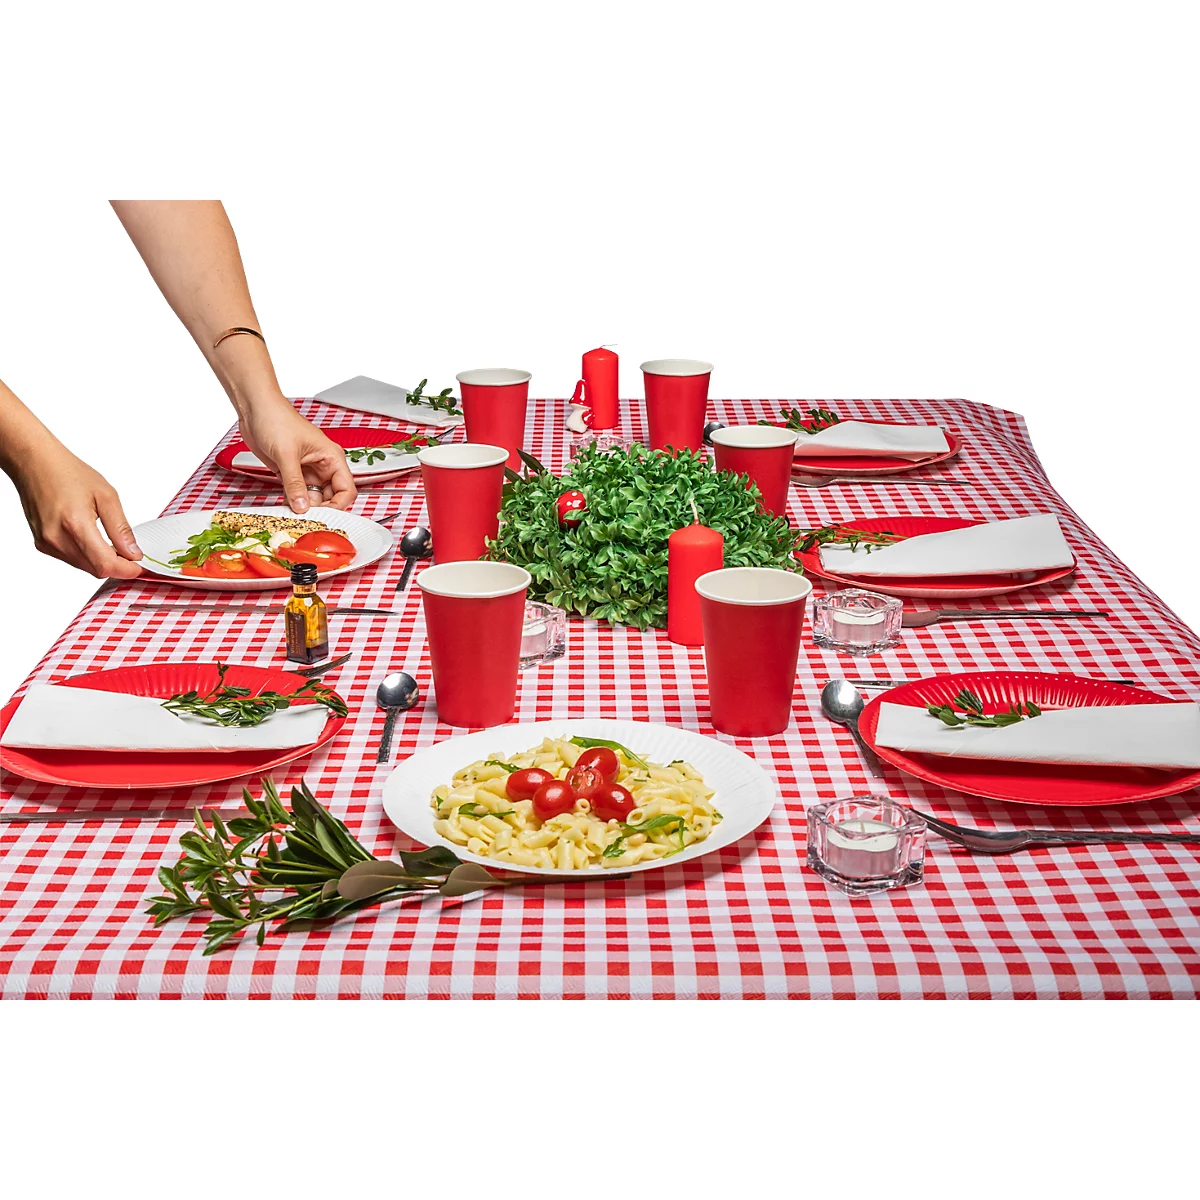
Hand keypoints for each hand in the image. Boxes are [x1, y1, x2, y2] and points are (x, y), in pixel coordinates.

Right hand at [12, 441, 143, 578]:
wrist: (36, 463)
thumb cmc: (68, 473)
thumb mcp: (106, 496)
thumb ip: (121, 528)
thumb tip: (133, 553)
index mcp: (75, 525)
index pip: (105, 564)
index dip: (127, 570)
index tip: (141, 566)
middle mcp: (57, 539)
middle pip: (96, 569)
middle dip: (118, 566)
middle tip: (131, 554)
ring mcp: (47, 543)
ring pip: (84, 567)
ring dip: (102, 561)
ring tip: (113, 544)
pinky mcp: (42, 544)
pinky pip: (71, 559)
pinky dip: (87, 556)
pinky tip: (93, 540)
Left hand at [239, 398, 356, 512]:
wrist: (254, 409)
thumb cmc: (276, 418)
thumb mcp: (287, 454)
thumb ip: (294, 483)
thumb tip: (302, 506)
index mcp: (331, 457)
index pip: (346, 489)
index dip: (338, 505)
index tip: (325, 516)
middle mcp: (322, 465)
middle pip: (330, 497)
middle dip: (320, 508)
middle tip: (306, 517)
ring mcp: (306, 470)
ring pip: (312, 497)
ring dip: (304, 506)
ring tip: (293, 512)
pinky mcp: (291, 473)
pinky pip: (297, 493)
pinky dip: (292, 501)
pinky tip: (286, 505)